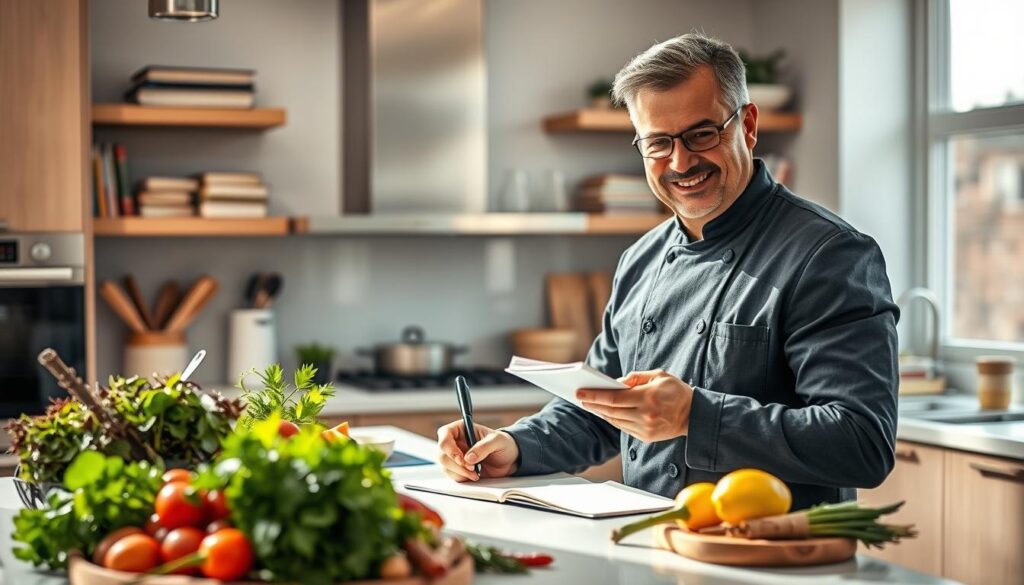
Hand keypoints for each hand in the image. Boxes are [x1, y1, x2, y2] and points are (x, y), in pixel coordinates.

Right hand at [436, 420, 518, 481]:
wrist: (509, 459)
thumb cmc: (503, 444)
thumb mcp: (497, 441)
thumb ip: (483, 447)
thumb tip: (468, 458)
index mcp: (461, 429)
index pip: (445, 434)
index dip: (449, 447)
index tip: (462, 459)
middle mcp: (455, 442)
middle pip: (442, 453)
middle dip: (456, 464)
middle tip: (471, 468)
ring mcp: (455, 456)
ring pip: (445, 466)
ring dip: (459, 472)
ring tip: (475, 473)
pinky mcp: (458, 469)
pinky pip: (452, 475)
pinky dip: (462, 478)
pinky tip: (474, 476)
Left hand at [576, 369, 692, 441]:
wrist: (694, 414)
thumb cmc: (675, 391)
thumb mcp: (659, 375)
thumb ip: (635, 377)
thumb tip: (615, 384)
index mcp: (648, 398)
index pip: (614, 398)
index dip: (595, 396)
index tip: (580, 392)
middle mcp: (646, 415)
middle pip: (611, 411)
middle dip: (593, 404)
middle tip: (580, 398)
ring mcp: (646, 429)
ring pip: (616, 421)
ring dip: (601, 413)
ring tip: (590, 404)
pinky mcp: (646, 437)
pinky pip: (624, 428)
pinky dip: (613, 420)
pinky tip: (606, 413)